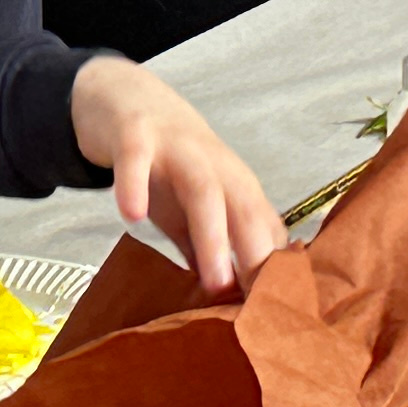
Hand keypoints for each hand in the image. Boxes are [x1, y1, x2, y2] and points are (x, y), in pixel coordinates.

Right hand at [68, 57, 282, 296]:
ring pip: (202, 188)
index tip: (280, 312)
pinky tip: (131, 215)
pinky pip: (136, 158)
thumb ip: (207, 246)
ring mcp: (175, 146)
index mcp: (233, 183)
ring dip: (213, 234)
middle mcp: (214, 163)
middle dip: (256, 256)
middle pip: (244, 207)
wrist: (127, 94)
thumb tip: (228, 297)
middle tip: (259, 306)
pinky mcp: (135, 133)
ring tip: (214, 280)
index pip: (264, 227)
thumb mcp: (191, 206)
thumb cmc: (166, 161)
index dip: (274, 269)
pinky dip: (135, 184)